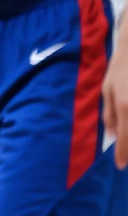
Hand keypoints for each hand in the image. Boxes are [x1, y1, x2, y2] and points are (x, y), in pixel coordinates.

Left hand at [102, 26, 127, 168]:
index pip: (126, 139)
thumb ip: (110, 114)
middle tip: (126, 155)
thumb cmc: (121, 69)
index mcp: (125, 107)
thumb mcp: (108, 89)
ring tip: (124, 139)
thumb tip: (112, 135)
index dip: (124, 155)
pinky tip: (125, 119)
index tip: (121, 166)